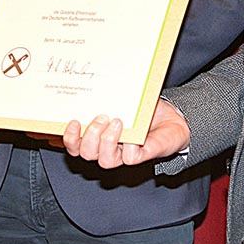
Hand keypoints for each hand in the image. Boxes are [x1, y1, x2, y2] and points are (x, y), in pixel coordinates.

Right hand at [62, 98, 189, 167]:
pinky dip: (130, 146)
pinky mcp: (141, 156)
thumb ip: (108, 97)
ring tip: (117, 122)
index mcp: (98, 136)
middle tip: (101, 117)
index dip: (69, 138)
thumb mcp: (123, 99)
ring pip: (105, 161)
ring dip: (107, 141)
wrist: (173, 118)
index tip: (72, 121)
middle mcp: (108, 148)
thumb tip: (94, 82)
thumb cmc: (144, 108)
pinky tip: (135, 135)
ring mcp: (123, 154)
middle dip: (90, 136)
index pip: (75, 144)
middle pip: (86, 153)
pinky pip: (130, 158)